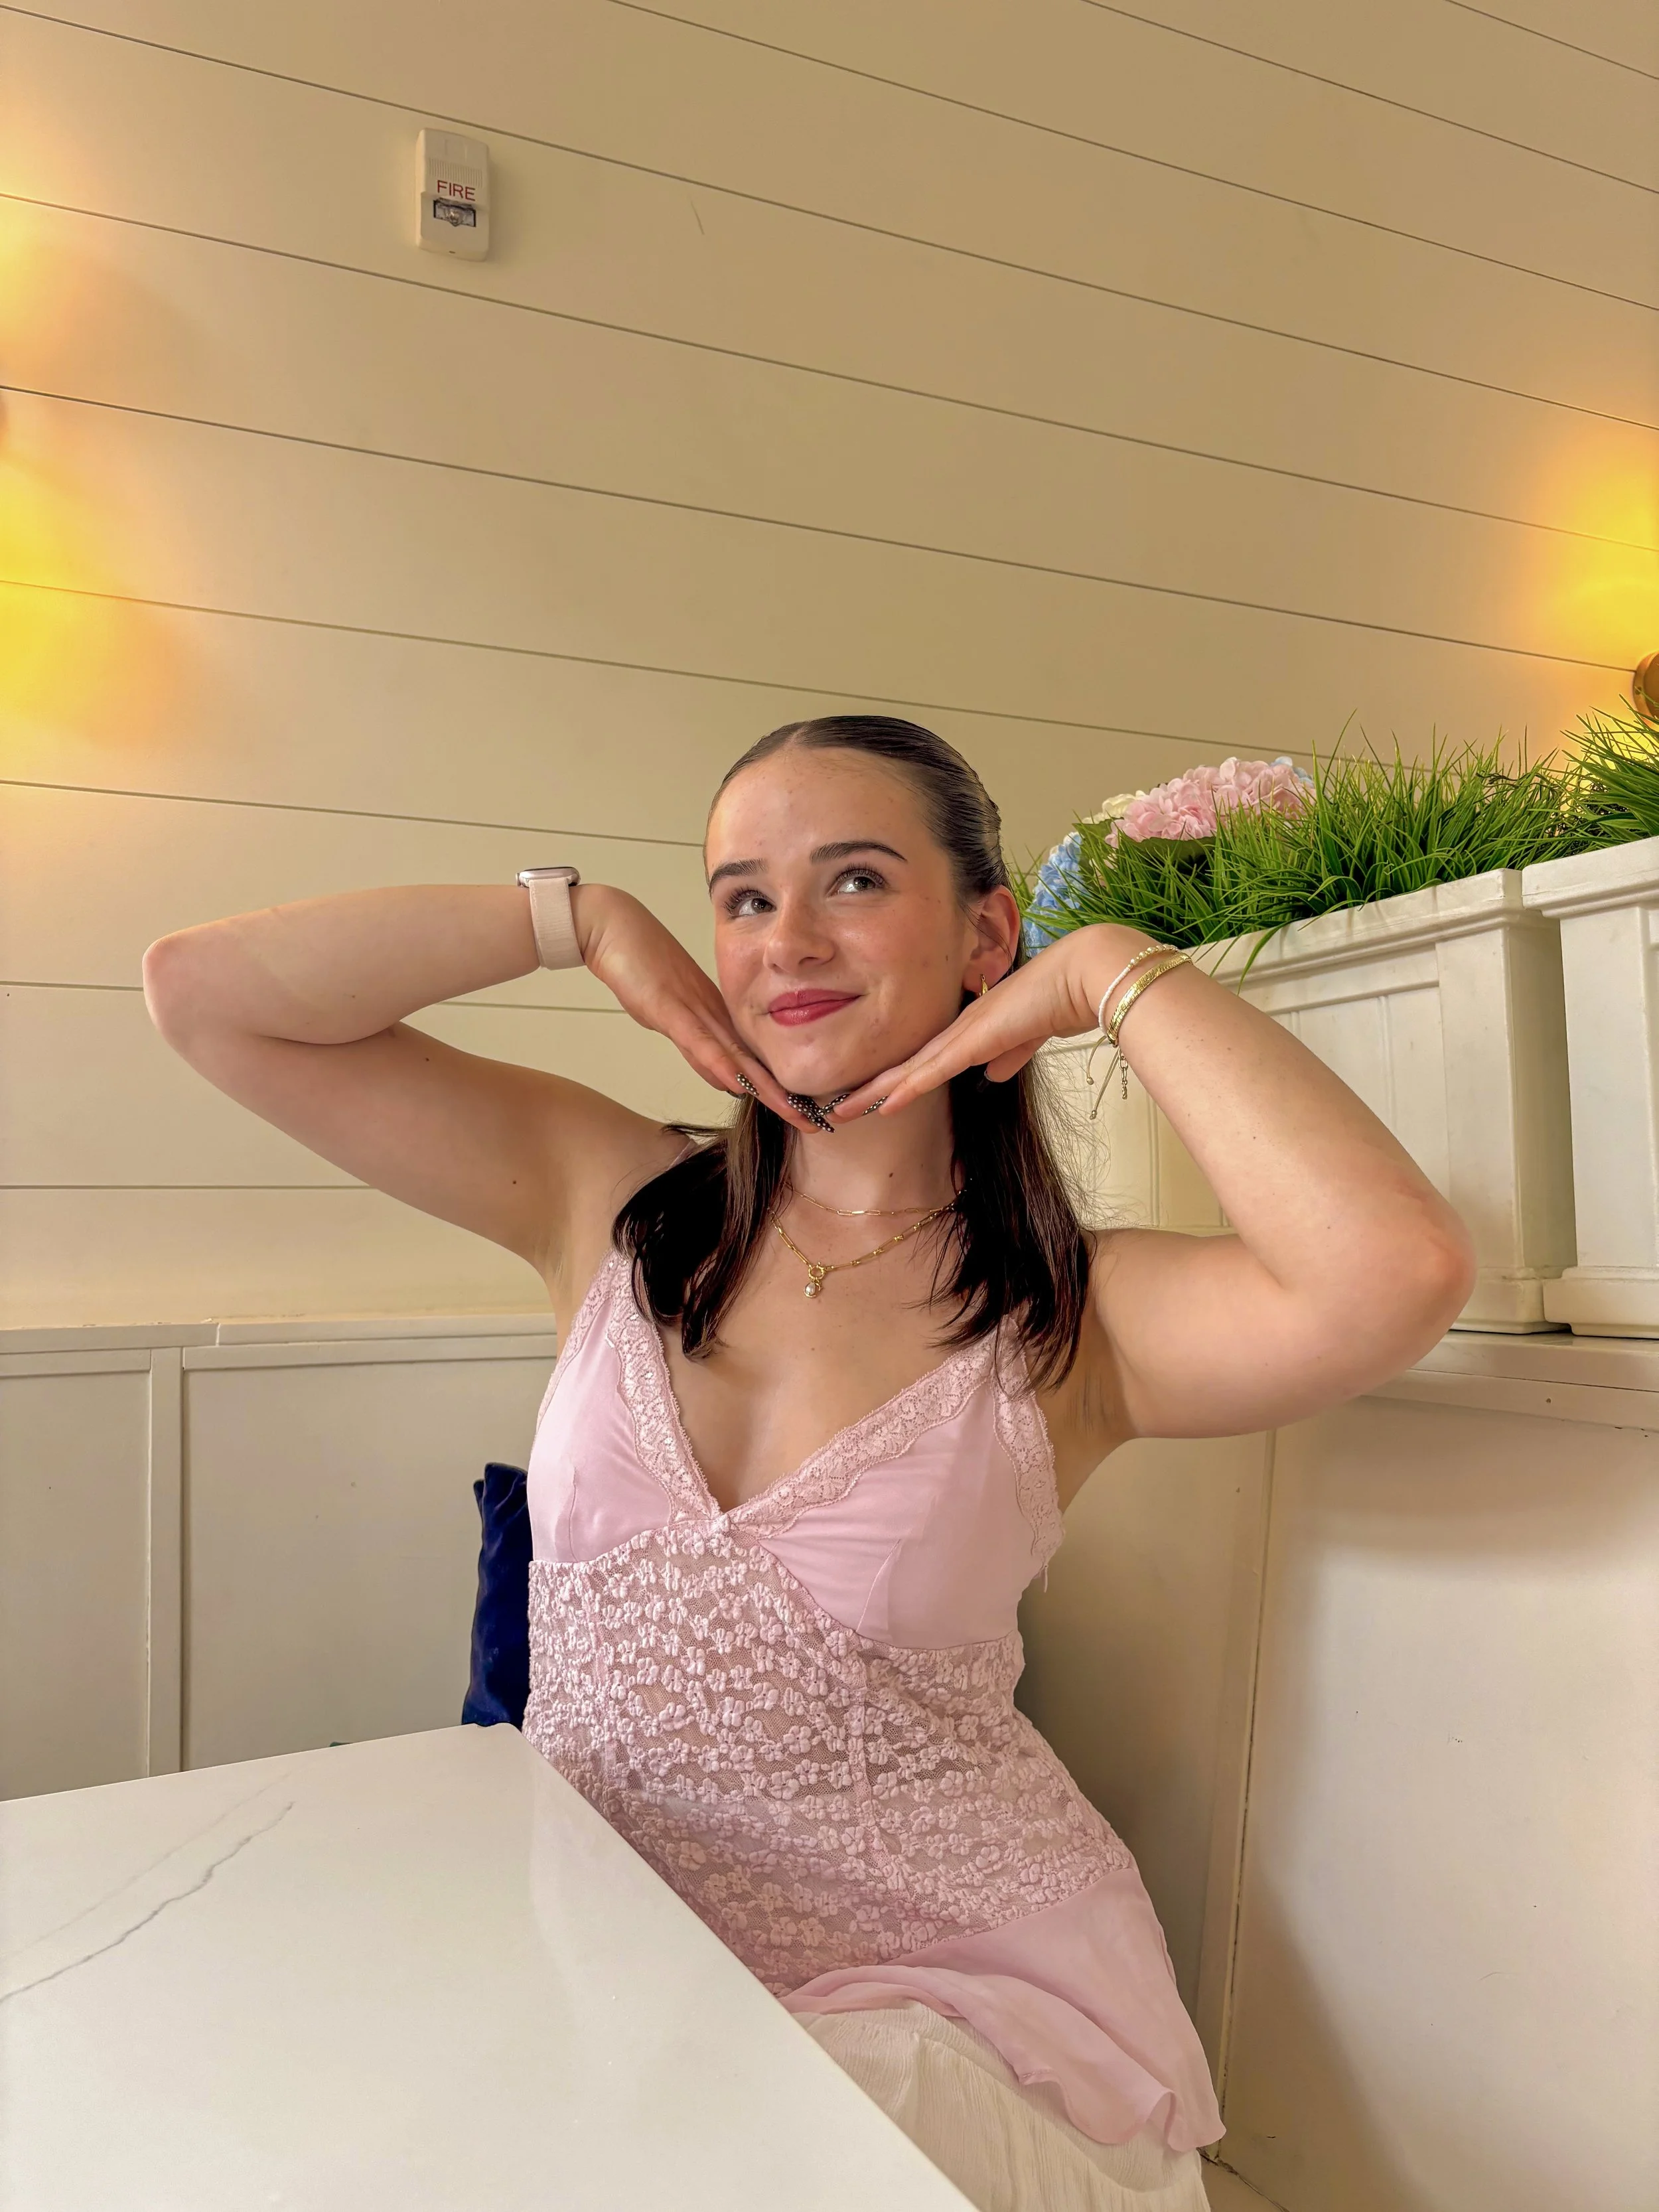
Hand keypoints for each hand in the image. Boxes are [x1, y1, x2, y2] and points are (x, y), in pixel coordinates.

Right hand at [575, 886, 816, 1130]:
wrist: (616, 929)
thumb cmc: (641, 967)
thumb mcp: (671, 1016)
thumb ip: (697, 1045)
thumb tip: (723, 1078)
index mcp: (717, 1017)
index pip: (752, 1059)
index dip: (776, 1088)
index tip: (800, 1112)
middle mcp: (714, 1015)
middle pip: (753, 1063)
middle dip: (782, 1096)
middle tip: (814, 1124)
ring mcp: (694, 1011)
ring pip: (735, 1056)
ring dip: (763, 1087)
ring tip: (792, 1111)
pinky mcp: (670, 1009)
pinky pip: (699, 1041)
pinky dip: (718, 1063)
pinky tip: (737, 1083)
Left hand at [831, 929, 1120, 1118]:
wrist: (1081, 977)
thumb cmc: (1061, 1000)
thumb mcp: (1028, 1038)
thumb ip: (1008, 1055)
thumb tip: (991, 1076)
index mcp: (970, 1028)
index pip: (922, 1059)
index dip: (892, 1078)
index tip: (866, 1095)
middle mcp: (958, 1029)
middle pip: (904, 1063)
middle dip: (868, 1087)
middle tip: (833, 1108)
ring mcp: (964, 1033)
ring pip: (908, 1068)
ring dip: (873, 1092)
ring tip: (839, 1111)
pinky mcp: (976, 1040)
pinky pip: (932, 1070)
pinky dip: (906, 1089)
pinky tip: (881, 1104)